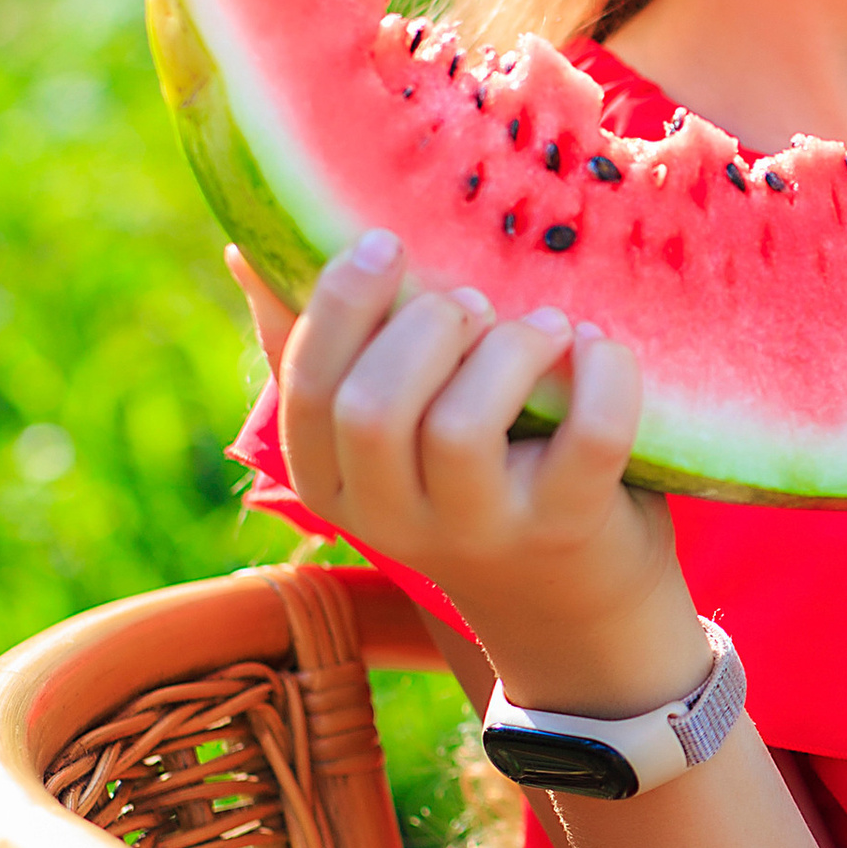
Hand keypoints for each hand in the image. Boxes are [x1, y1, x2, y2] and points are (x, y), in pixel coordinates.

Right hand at [227, 234, 707, 711]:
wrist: (569, 604)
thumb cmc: (472, 477)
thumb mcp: (389, 428)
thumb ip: (323, 348)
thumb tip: (244, 253)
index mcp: (331, 481)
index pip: (307, 390)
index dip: (343, 304)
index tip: (388, 244)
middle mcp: (391, 520)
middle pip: (371, 410)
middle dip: (425, 328)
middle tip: (473, 303)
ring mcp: (481, 531)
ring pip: (461, 428)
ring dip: (509, 346)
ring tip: (543, 326)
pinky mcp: (568, 527)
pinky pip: (588, 437)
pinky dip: (602, 374)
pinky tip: (598, 346)